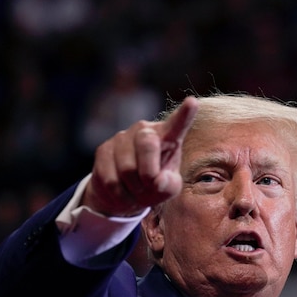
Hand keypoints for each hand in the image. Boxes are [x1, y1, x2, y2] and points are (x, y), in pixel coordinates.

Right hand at [82, 96, 199, 215]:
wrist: (125, 193)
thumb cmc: (154, 186)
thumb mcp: (169, 188)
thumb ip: (170, 185)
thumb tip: (157, 180)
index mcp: (168, 136)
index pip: (177, 125)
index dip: (185, 114)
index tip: (193, 102)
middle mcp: (144, 130)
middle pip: (147, 145)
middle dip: (149, 174)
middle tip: (150, 187)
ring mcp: (122, 137)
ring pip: (127, 169)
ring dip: (134, 189)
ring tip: (136, 191)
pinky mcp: (103, 149)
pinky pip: (111, 179)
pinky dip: (120, 195)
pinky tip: (123, 192)